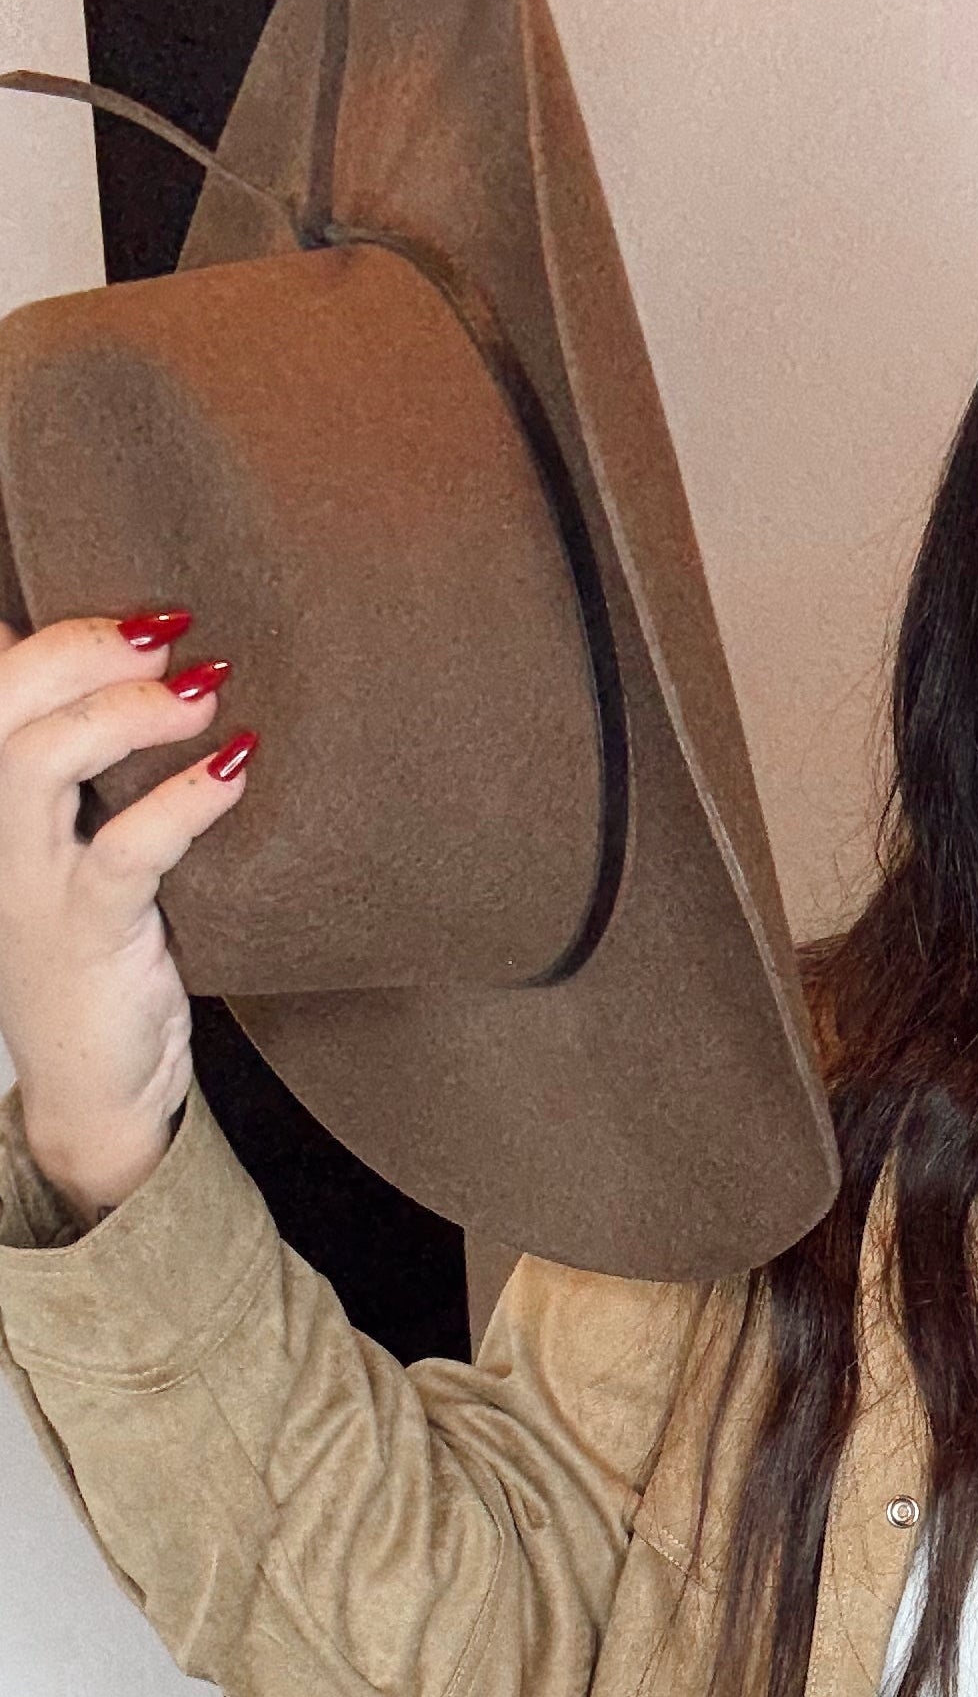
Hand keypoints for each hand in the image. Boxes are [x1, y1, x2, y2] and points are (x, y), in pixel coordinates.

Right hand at [0, 610, 252, 1220]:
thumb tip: (126, 673)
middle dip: (84, 650)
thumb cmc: (98, 951)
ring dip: (126, 713)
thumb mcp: (76, 850)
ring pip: (43, 758)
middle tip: (173, 633)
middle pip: (5, 701)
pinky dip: (184, 800)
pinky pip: (128, 848)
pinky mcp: (90, 931)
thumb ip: (81, 770)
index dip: (59, 632)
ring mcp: (32, 880)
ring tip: (208, 694)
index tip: (148, 611)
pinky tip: (236, 770)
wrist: (96, 1085)